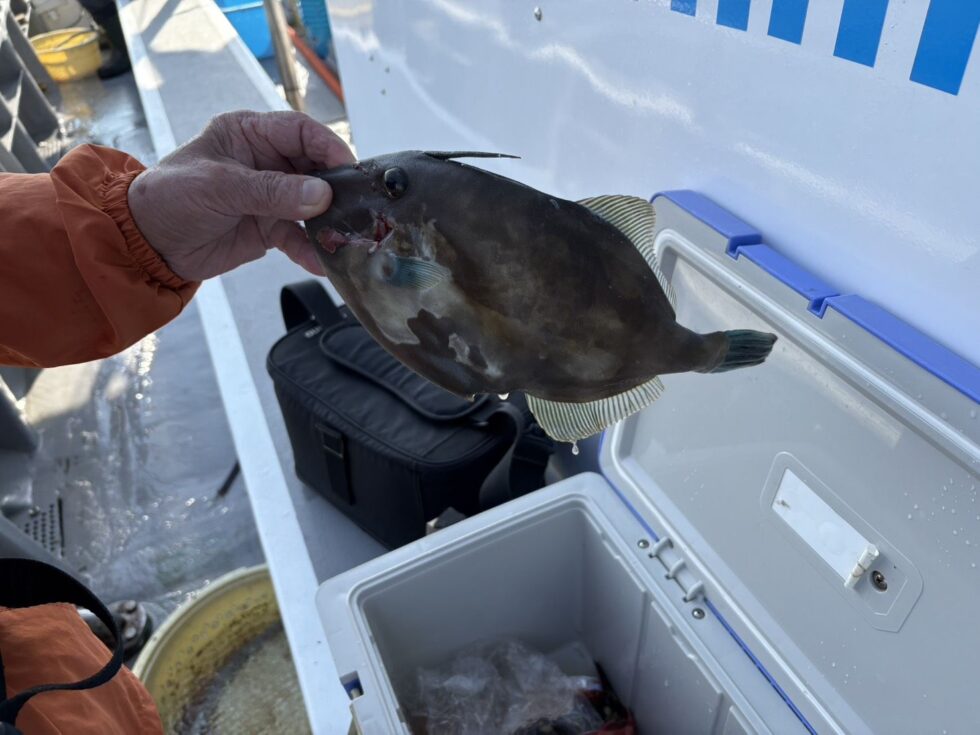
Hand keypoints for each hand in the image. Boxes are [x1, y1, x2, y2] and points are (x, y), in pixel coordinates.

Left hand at [127, 110, 353, 280]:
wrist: (148, 244)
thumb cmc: (170, 198)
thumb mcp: (220, 187)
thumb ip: (272, 191)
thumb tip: (321, 195)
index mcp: (250, 134)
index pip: (300, 131)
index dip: (328, 147)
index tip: (349, 169)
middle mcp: (266, 161)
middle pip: (315, 168)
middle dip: (335, 189)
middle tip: (356, 208)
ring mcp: (271, 196)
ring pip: (313, 205)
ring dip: (328, 223)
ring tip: (346, 238)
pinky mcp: (270, 228)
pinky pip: (300, 237)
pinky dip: (311, 251)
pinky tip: (323, 264)